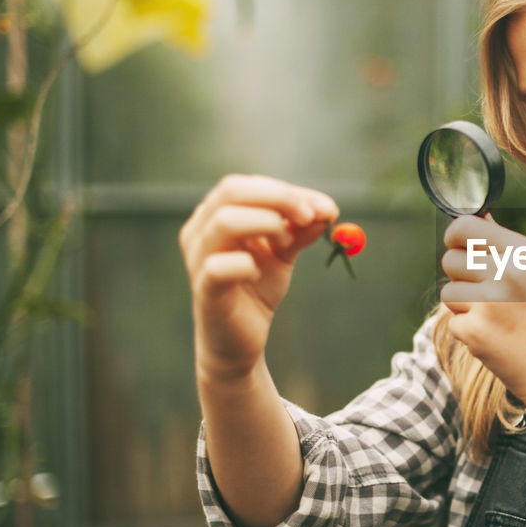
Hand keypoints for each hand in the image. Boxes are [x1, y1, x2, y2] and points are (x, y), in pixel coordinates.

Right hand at [180, 174, 337, 383]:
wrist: (241, 340)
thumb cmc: (257, 288)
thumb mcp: (285, 253)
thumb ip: (302, 230)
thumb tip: (327, 210)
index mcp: (216, 215)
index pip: (247, 185)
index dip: (287, 191)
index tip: (325, 207)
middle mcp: (200, 231)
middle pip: (233, 191)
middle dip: (280, 199)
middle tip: (311, 216)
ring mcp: (198, 259)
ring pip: (225, 221)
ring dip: (267, 224)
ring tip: (286, 244)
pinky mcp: (204, 289)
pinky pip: (219, 266)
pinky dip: (247, 264)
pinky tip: (258, 273)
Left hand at [439, 215, 525, 409]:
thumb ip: (507, 247)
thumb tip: (480, 217)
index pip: (464, 227)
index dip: (455, 238)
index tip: (460, 248)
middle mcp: (507, 272)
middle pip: (451, 260)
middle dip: (461, 276)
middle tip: (487, 296)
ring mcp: (489, 302)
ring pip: (449, 291)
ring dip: (464, 306)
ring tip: (497, 319)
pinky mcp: (475, 331)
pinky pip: (452, 321)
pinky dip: (469, 332)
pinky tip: (497, 339)